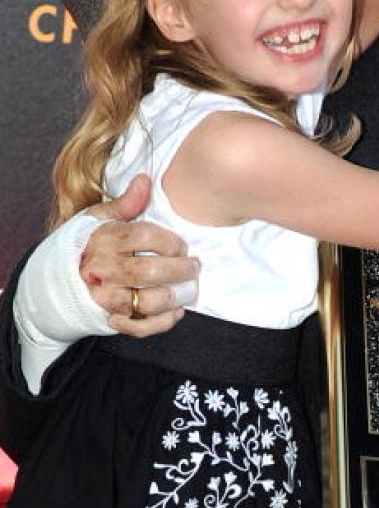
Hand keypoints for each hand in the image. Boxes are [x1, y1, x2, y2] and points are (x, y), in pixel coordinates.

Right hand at [82, 174, 199, 336]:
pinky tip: (176, 311)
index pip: (143, 237)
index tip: (182, 246)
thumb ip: (124, 203)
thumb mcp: (98, 219)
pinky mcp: (109, 319)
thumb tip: (145, 180)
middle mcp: (101, 270)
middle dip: (180, 270)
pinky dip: (163, 322)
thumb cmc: (86, 246)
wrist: (54, 282)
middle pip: (149, 272)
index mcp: (102, 240)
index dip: (170, 242)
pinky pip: (140, 327)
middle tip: (194, 267)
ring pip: (147, 302)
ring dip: (175, 297)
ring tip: (190, 289)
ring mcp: (104, 297)